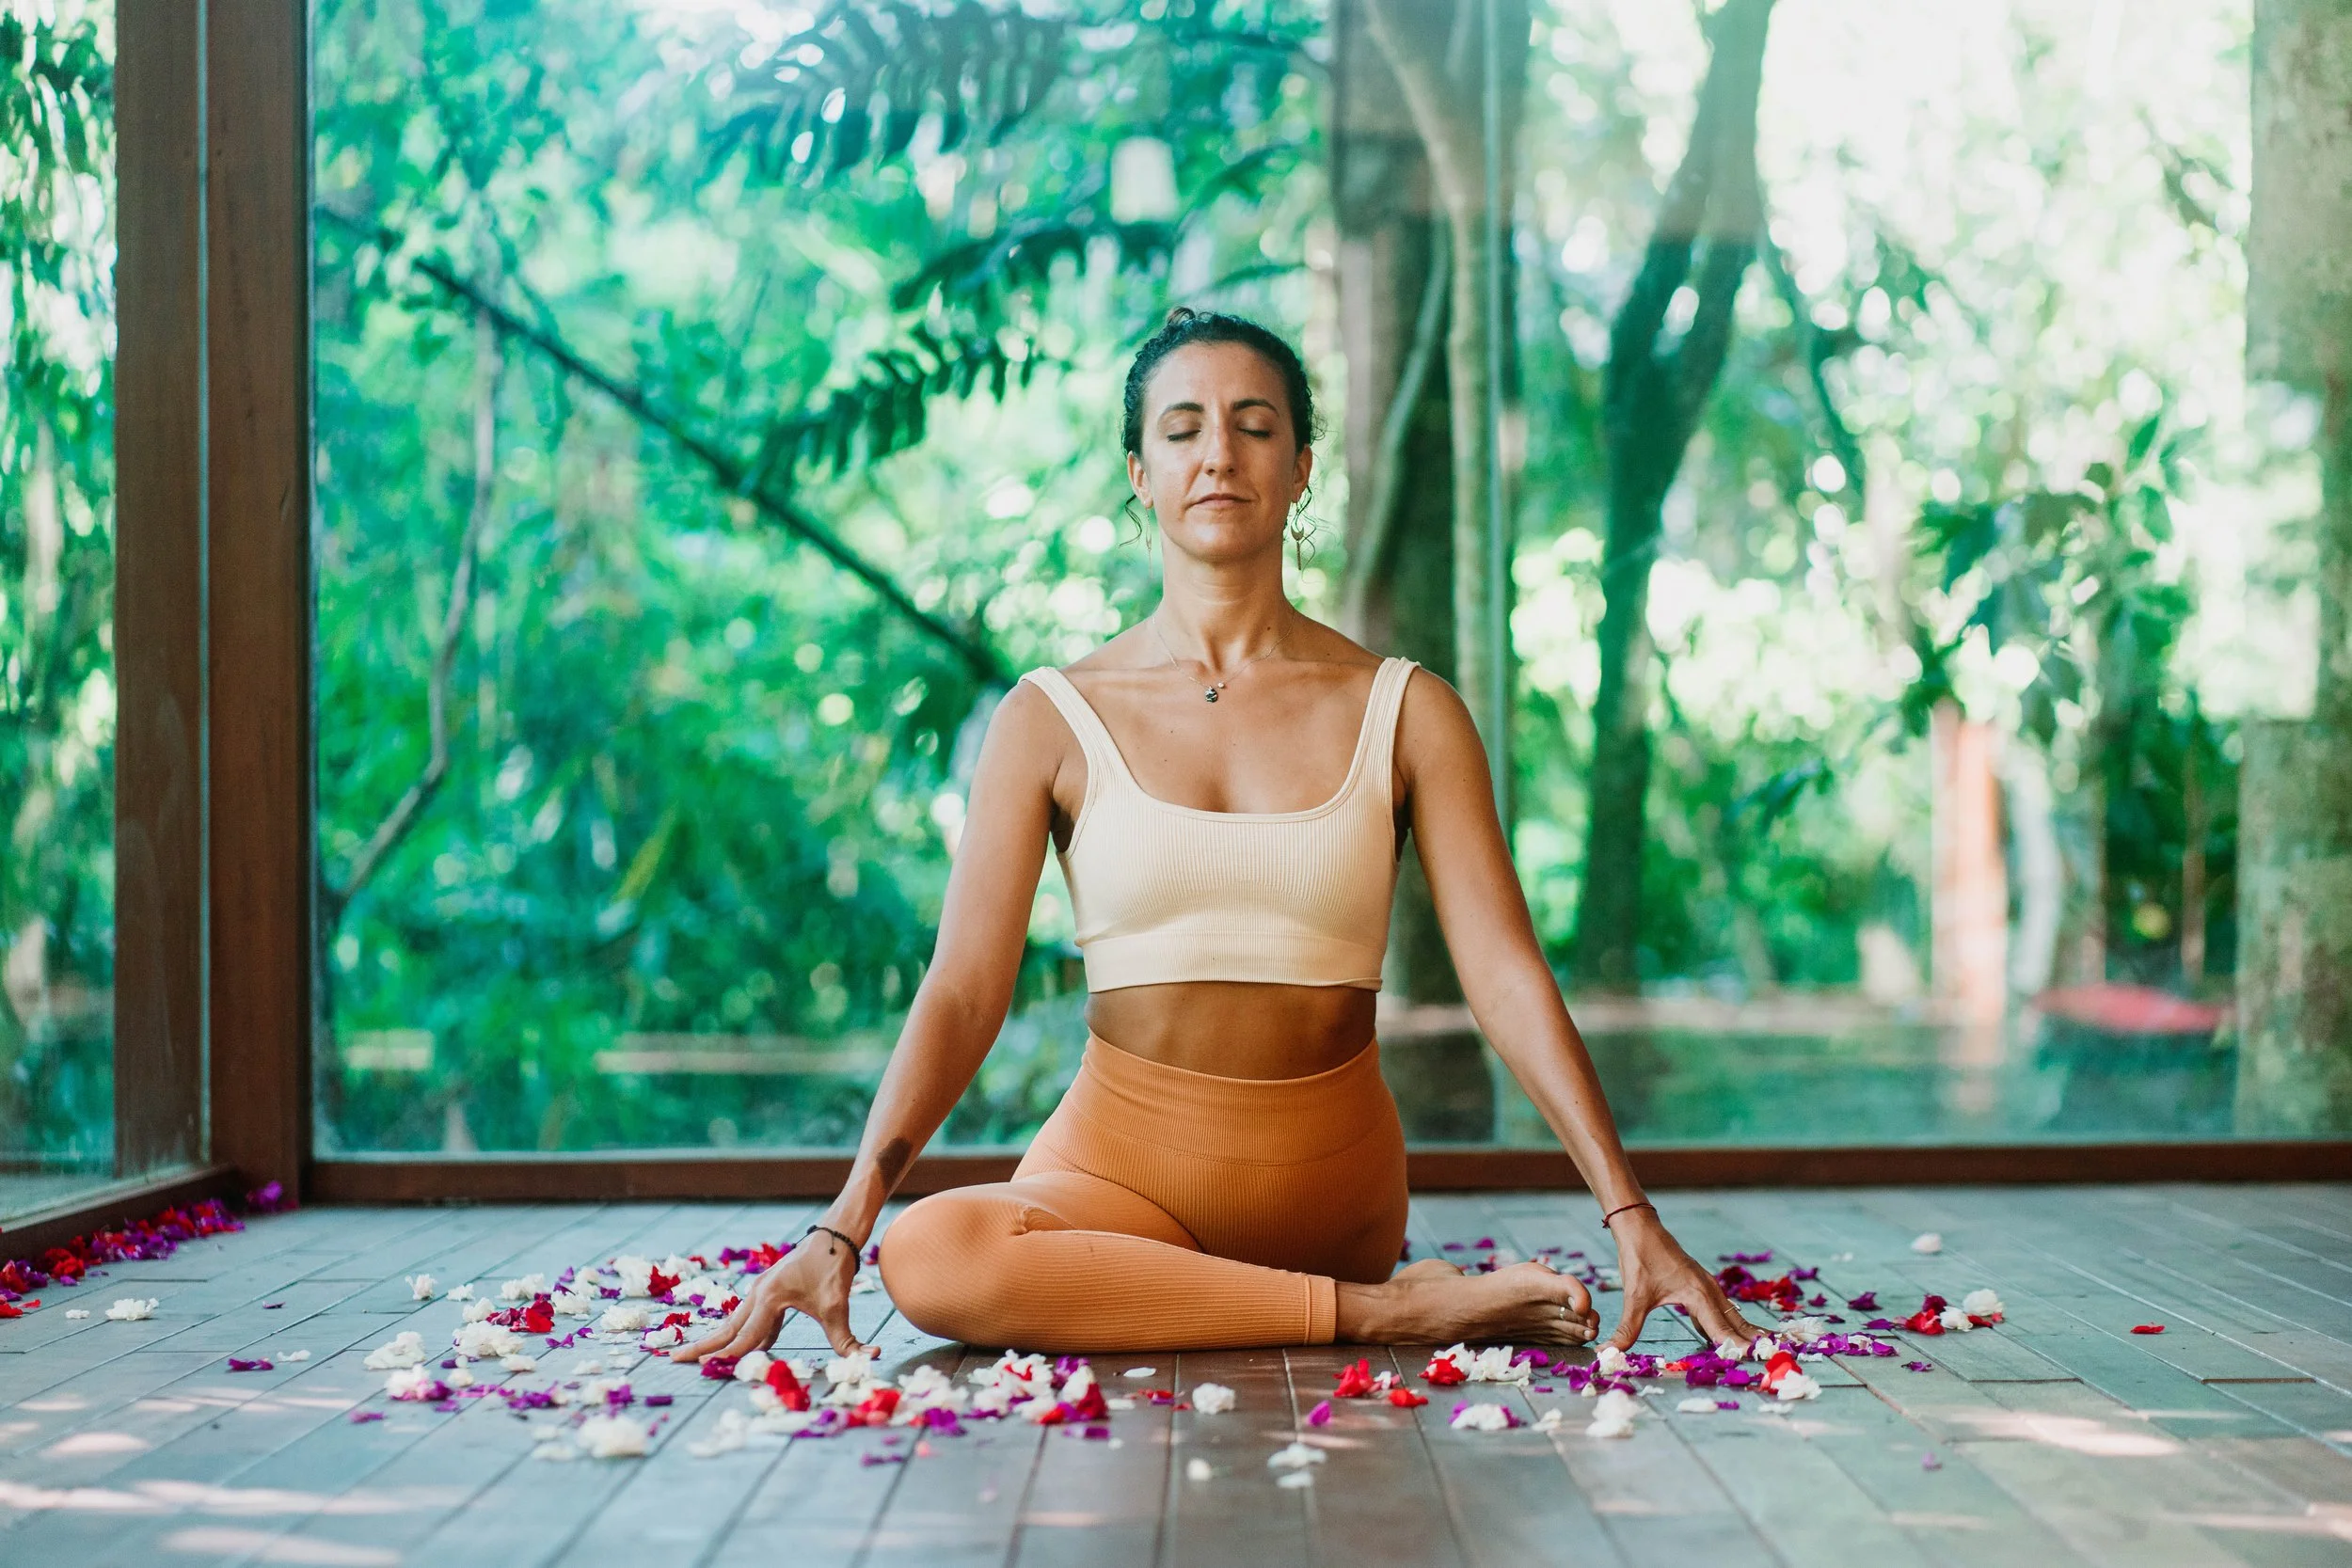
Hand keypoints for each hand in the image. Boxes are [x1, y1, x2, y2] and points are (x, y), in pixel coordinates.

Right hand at [672, 1229, 864, 1362]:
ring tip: (697, 1355)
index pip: (746, 1336)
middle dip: (703, 1344)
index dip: (729, 1356)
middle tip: (674, 1358)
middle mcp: (758, 1293)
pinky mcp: (770, 1291)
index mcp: (769, 1297)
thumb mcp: (839, 1306)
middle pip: (727, 1326)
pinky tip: (745, 1349)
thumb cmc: (835, 1268)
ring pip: (735, 1321)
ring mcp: (762, 1290)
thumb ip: (848, 1339)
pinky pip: (751, 1317)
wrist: (836, 1235)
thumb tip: (870, 1356)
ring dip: (719, 1339)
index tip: (708, 1369)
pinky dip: (743, 1333)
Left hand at [1605, 1208, 1766, 1353]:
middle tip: (1773, 1359)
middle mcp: (1709, 1290)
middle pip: (1736, 1322)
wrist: (1639, 1227)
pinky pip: (1720, 1309)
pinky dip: (1730, 1323)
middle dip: (1752, 1341)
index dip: (1738, 1347)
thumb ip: (1627, 1328)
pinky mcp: (1699, 1285)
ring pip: (1731, 1314)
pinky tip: (1730, 1334)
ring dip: (1745, 1332)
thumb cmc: (1639, 1258)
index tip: (1755, 1360)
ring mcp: (1706, 1286)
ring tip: (1762, 1349)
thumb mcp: (1634, 1296)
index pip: (1722, 1329)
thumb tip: (1610, 1352)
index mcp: (1698, 1294)